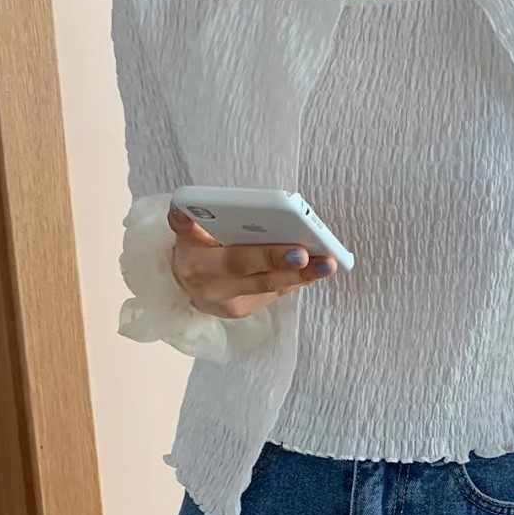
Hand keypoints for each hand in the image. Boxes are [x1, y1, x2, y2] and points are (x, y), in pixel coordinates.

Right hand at [167, 204, 338, 318]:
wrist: (186, 287)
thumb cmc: (192, 251)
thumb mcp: (182, 234)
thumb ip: (183, 219)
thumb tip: (184, 205)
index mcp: (202, 267)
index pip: (238, 262)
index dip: (269, 257)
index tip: (299, 252)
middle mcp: (220, 290)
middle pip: (262, 280)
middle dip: (296, 269)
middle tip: (326, 260)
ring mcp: (236, 304)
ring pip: (274, 287)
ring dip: (305, 276)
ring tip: (331, 262)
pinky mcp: (249, 308)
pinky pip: (277, 291)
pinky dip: (298, 278)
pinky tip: (319, 265)